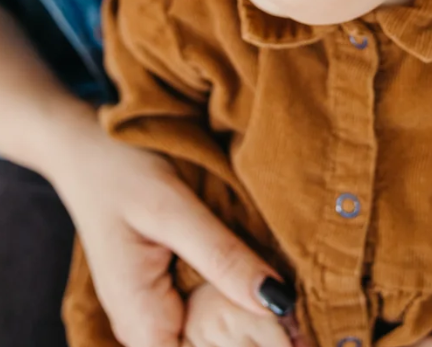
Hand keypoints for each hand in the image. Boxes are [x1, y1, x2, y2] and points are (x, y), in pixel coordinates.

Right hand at [51, 106, 286, 346]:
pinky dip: (233, 292)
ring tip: (286, 290)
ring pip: (213, 332)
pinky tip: (258, 273)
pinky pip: (205, 307)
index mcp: (141, 322)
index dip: (253, 346)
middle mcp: (145, 328)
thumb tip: (279, 302)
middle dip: (257, 332)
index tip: (297, 329)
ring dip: (248, 312)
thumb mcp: (174, 208)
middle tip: (300, 309)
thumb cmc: (122, 171)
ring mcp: (155, 312)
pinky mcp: (164, 291)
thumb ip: (223, 257)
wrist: (87, 147)